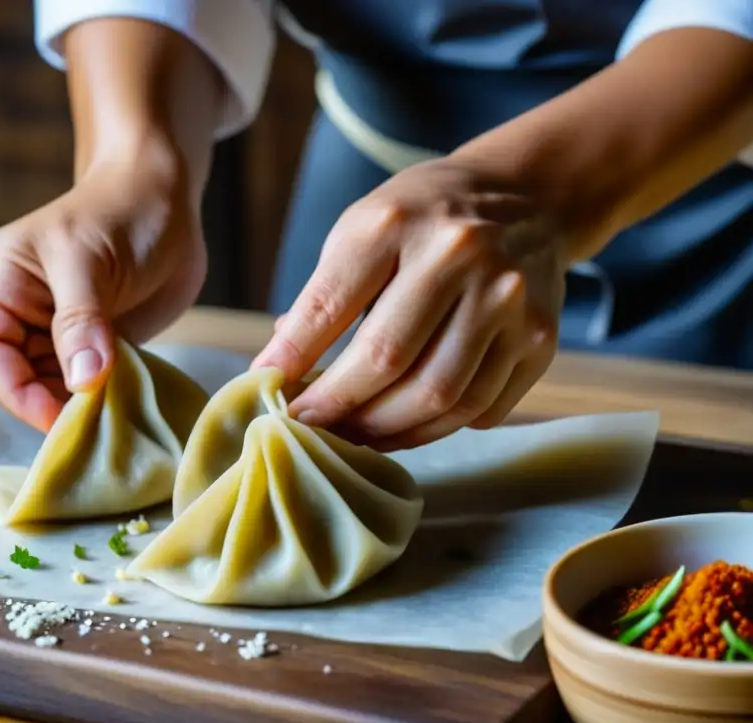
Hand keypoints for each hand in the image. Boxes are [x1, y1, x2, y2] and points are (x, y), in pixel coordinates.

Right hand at [0, 152, 205, 432]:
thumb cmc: (122, 211)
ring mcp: (61, 332)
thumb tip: (82, 380)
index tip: (57, 416)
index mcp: (4, 285)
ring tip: (110, 418)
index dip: (14, 391)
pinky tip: (122, 408)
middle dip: (48, 403)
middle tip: (92, 423)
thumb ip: (80, 320)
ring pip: (53, 388)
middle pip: (17, 379)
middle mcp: (24, 313)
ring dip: (78, 407)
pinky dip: (102, 400)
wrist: (166, 196)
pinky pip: (89, 384)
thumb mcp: (90, 261)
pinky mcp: (96, 344)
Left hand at [253, 158, 567, 450]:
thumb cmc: (424, 219)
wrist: (524, 197)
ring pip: (440, 396)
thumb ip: (321, 299)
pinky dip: (437, 428)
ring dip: (388, 431)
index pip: (330, 308)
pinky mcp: (540, 337)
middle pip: (388, 361)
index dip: (295, 363)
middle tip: (314, 429)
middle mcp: (459, 254)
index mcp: (396, 222)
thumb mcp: (361, 230)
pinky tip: (407, 425)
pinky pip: (481, 407)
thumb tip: (276, 371)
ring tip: (357, 435)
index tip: (273, 398)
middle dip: (340, 408)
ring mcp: (508, 298)